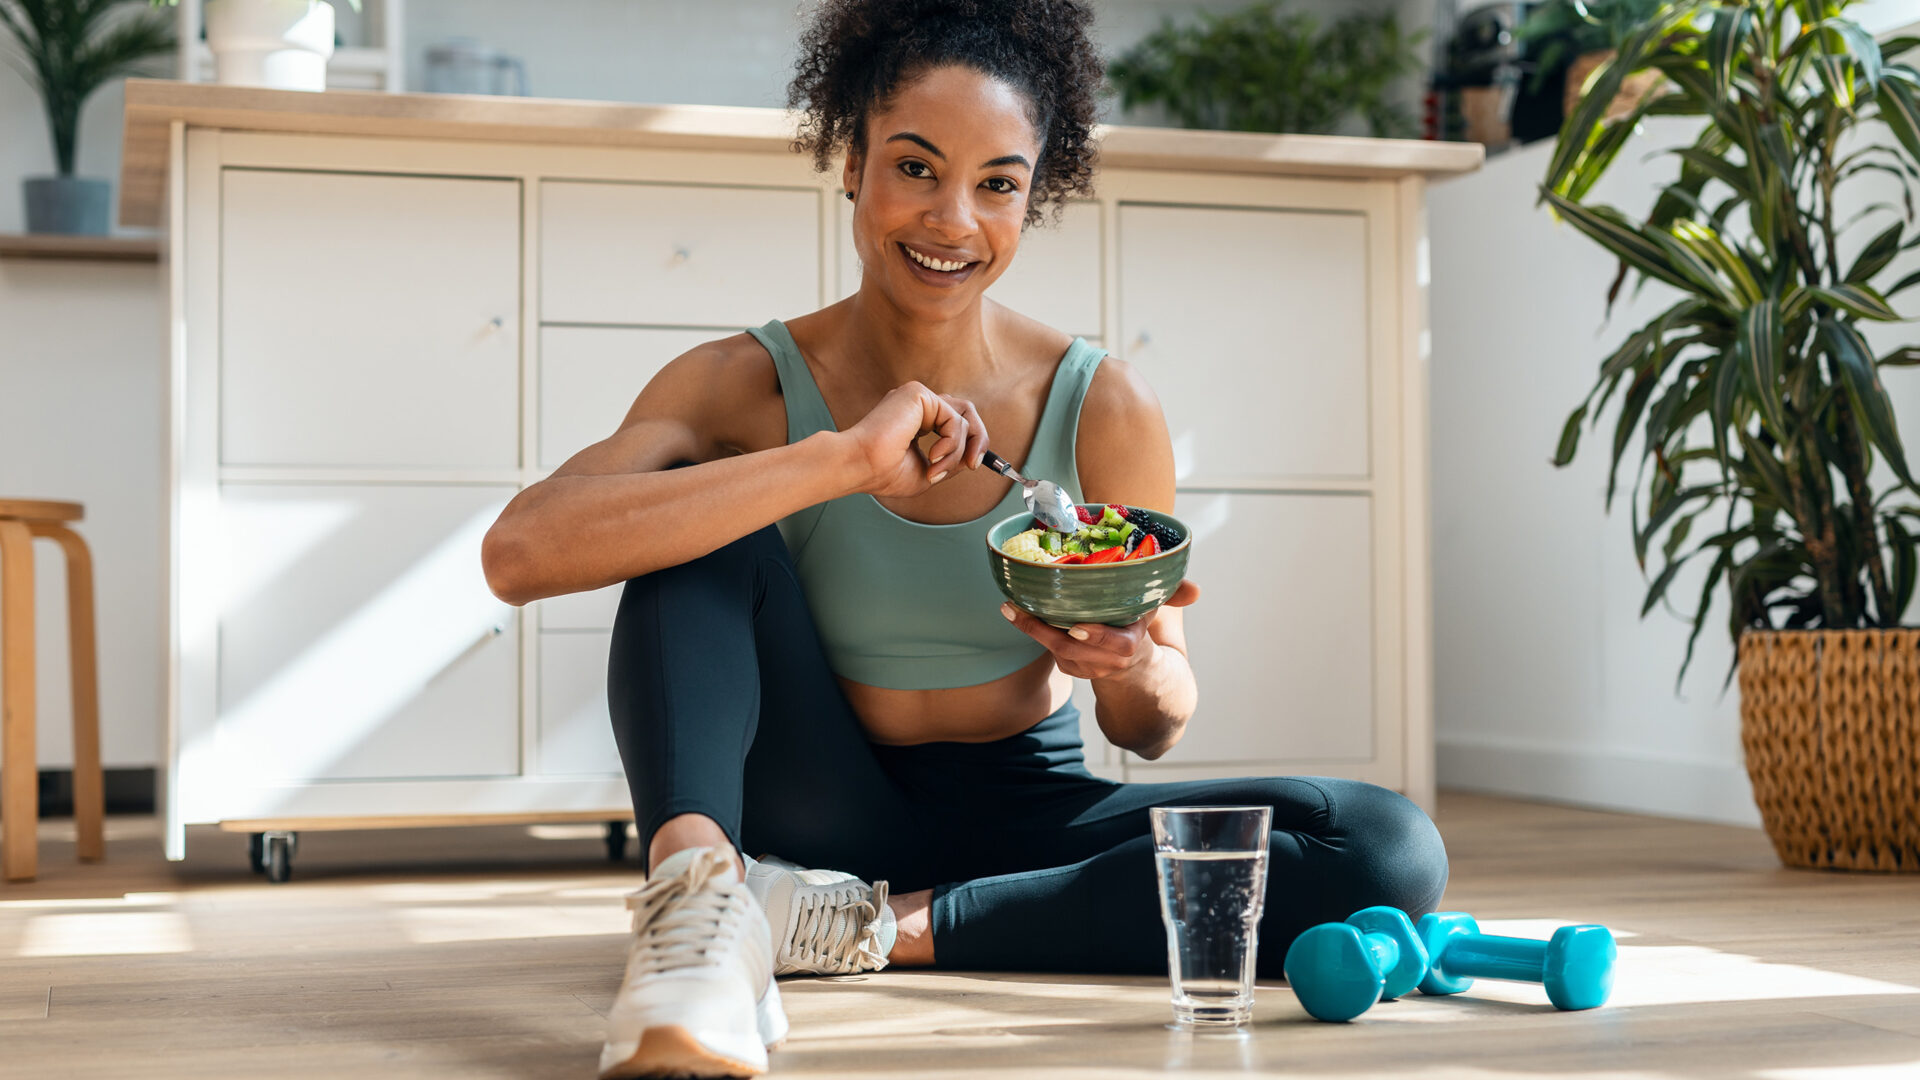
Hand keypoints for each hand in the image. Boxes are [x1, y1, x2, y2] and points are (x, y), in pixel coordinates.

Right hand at [843, 382, 987, 497]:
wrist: (860, 466)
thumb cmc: (883, 474)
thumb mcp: (928, 473)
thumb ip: (950, 461)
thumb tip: (972, 457)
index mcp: (916, 420)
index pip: (954, 423)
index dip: (971, 442)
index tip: (973, 465)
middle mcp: (917, 405)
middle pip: (965, 411)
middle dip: (978, 439)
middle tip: (973, 464)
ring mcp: (917, 397)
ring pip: (961, 418)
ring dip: (956, 451)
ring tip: (937, 468)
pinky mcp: (918, 394)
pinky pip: (953, 418)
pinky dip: (951, 442)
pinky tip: (933, 456)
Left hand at [1000, 579, 1200, 679]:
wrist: (1140, 679)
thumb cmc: (1144, 632)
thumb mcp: (1160, 614)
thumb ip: (1172, 597)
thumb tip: (1196, 590)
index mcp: (1133, 647)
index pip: (1117, 645)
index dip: (1098, 637)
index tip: (1078, 628)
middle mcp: (1108, 662)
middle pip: (1072, 649)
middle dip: (1044, 631)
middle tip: (1018, 610)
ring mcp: (1088, 669)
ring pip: (1057, 651)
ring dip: (1032, 630)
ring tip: (1010, 607)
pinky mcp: (1073, 669)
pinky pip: (1052, 652)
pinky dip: (1035, 632)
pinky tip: (1017, 611)